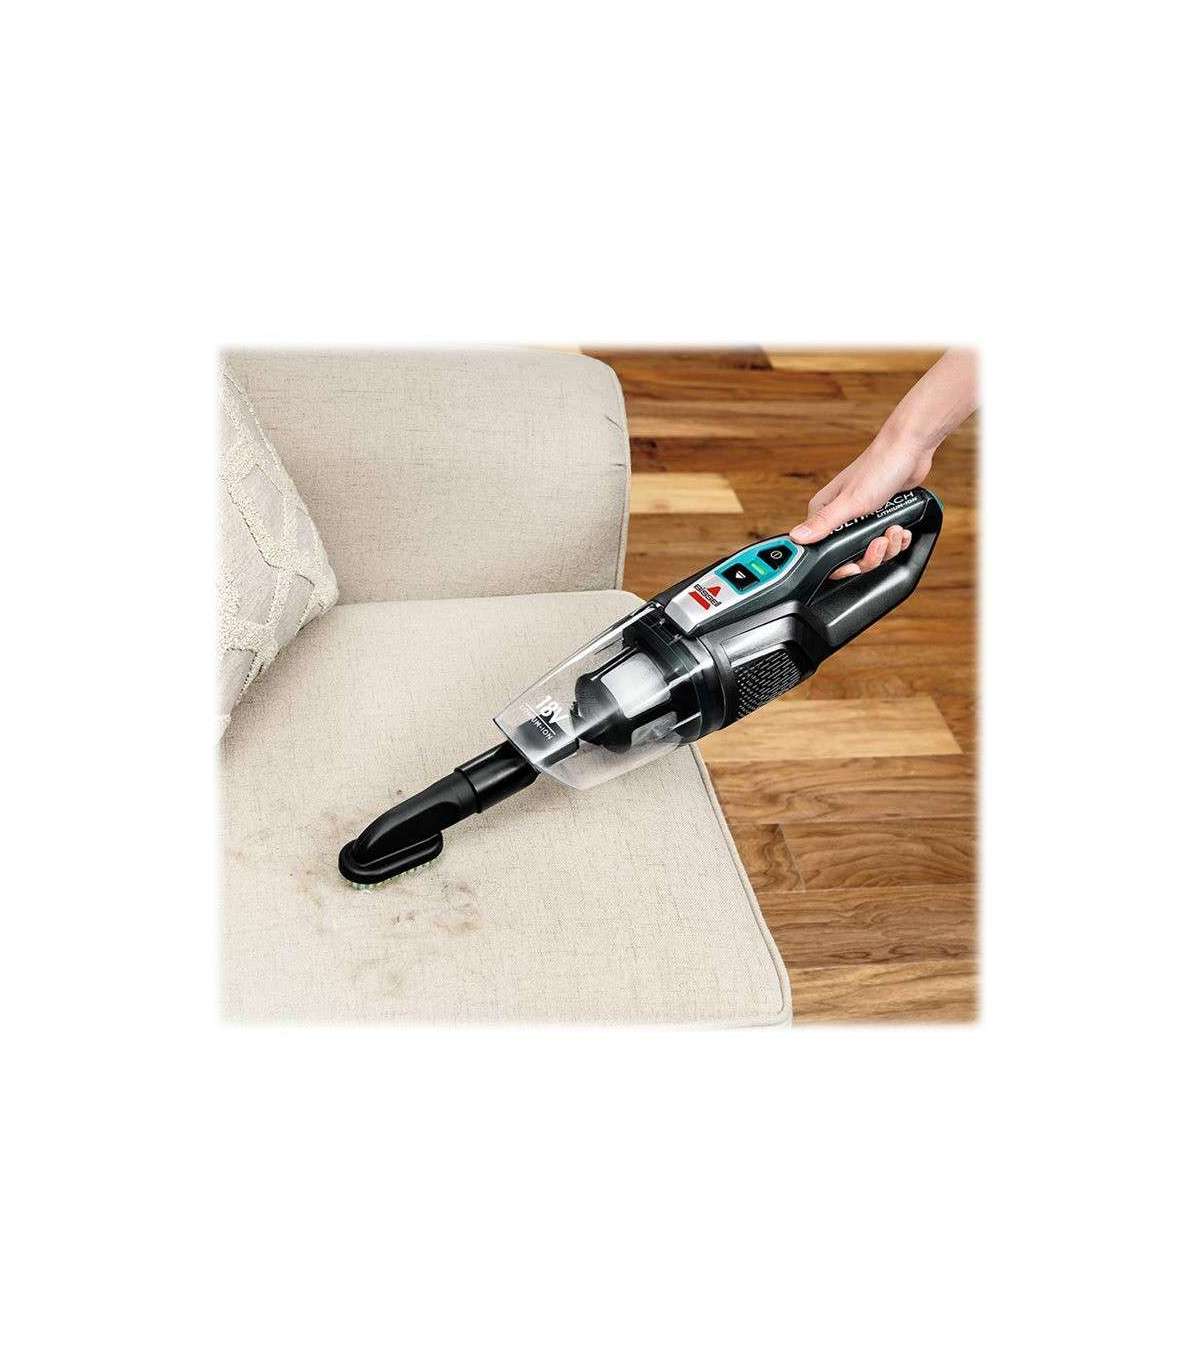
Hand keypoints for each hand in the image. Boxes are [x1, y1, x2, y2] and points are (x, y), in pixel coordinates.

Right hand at [788, 437, 933, 578]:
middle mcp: (839, 516)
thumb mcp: (850, 501)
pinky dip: (897, 540)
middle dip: (871, 554)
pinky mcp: (878, 517)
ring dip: (888, 546)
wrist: (910, 450)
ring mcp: (860, 518)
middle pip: (850, 556)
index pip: (823, 552)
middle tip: (880, 541)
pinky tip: (901, 528)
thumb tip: (796, 538)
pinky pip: (885, 542)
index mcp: (824, 512)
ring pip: (870, 551)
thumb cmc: (880, 467)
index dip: (841, 565)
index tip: (855, 564)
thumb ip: (823, 523)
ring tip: (894, 529)